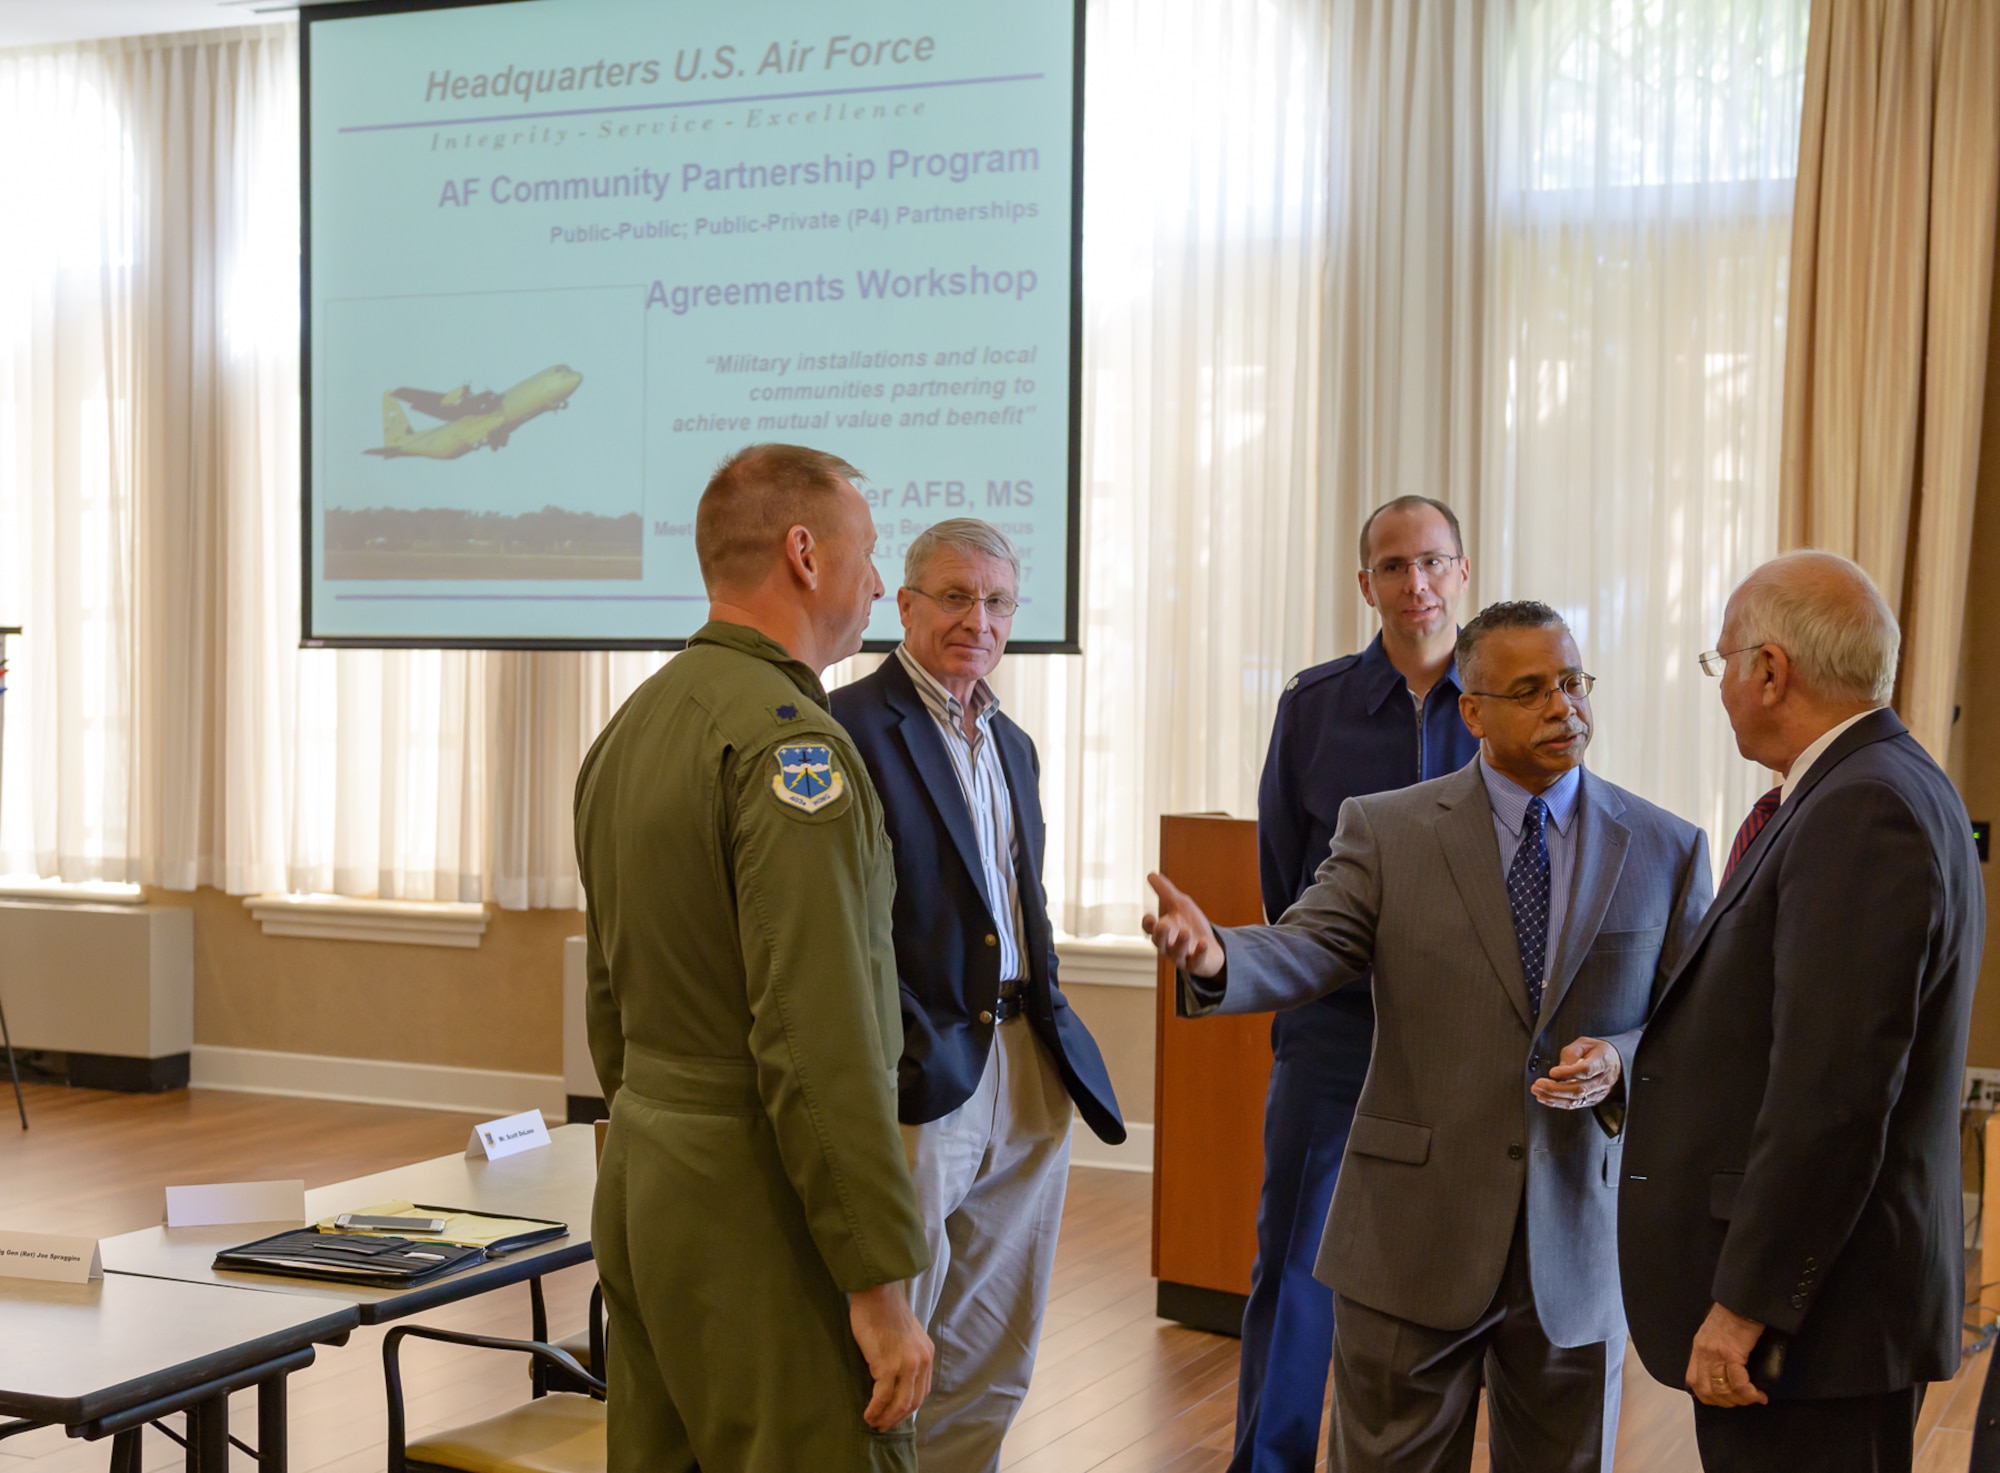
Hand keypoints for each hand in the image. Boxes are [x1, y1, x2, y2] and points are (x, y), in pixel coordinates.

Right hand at [848, 1282, 932, 1430]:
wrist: (877, 1293)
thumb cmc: (884, 1311)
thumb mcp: (905, 1336)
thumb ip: (904, 1356)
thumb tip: (892, 1379)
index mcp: (926, 1354)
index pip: (921, 1390)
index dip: (908, 1407)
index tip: (895, 1415)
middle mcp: (921, 1362)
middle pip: (913, 1401)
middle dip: (897, 1417)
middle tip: (883, 1426)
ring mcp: (906, 1365)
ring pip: (900, 1404)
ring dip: (887, 1418)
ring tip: (874, 1423)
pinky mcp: (887, 1365)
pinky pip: (882, 1397)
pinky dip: (875, 1409)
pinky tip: (867, 1414)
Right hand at [1142, 873, 1224, 978]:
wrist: (1211, 947)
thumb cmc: (1192, 926)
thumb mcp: (1181, 905)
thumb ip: (1166, 892)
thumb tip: (1151, 874)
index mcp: (1163, 931)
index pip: (1150, 929)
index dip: (1148, 924)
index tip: (1149, 916)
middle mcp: (1169, 946)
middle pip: (1160, 943)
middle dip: (1161, 934)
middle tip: (1163, 923)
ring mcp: (1182, 957)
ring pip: (1177, 953)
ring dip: (1180, 942)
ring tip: (1185, 931)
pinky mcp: (1197, 964)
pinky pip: (1196, 961)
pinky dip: (1199, 952)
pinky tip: (1203, 942)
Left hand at [1531, 1036, 1620, 1109]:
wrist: (1615, 1062)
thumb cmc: (1598, 1051)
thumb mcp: (1584, 1043)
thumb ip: (1571, 1053)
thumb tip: (1560, 1069)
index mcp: (1603, 1062)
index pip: (1586, 1070)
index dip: (1568, 1072)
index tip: (1553, 1072)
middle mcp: (1603, 1079)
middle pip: (1579, 1088)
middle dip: (1555, 1088)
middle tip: (1538, 1084)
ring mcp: (1599, 1092)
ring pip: (1576, 1099)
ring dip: (1554, 1097)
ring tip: (1538, 1092)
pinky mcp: (1593, 1099)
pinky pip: (1575, 1104)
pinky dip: (1558, 1103)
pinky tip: (1546, 1098)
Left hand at [1686, 1301, 1767, 1406]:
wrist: (1744, 1300)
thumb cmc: (1736, 1315)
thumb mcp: (1718, 1335)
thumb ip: (1717, 1353)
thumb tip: (1726, 1374)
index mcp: (1699, 1348)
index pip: (1693, 1382)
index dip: (1709, 1398)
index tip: (1726, 1401)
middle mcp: (1703, 1352)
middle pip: (1707, 1391)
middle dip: (1726, 1403)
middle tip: (1743, 1402)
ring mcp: (1715, 1353)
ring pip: (1722, 1390)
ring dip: (1740, 1400)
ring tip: (1754, 1399)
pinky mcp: (1731, 1352)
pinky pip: (1739, 1383)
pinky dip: (1749, 1394)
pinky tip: (1759, 1395)